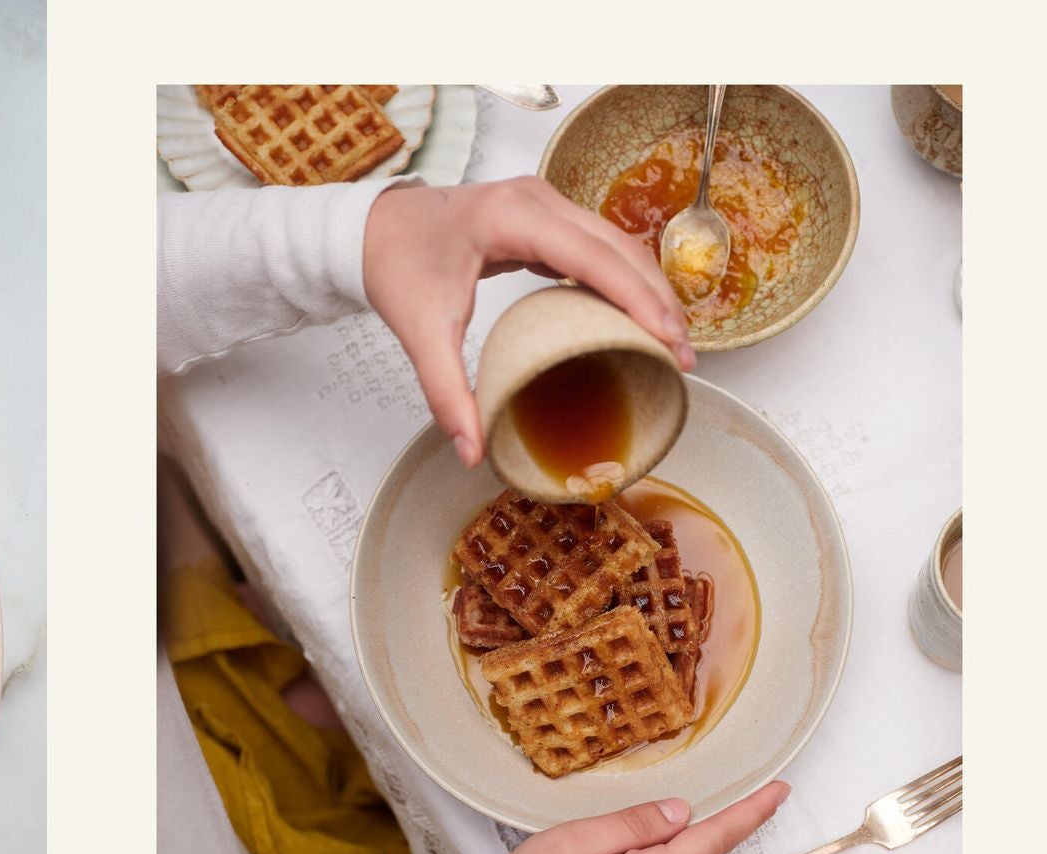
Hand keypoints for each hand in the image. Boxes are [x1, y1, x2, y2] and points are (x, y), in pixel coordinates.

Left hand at [360, 177, 696, 467]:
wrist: (374, 228)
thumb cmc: (396, 267)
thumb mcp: (419, 332)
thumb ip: (445, 391)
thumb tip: (471, 451)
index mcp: (510, 217)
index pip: (593, 256)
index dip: (638, 298)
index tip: (670, 340)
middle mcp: (537, 199)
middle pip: (618, 247)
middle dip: (657, 299)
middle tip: (683, 356)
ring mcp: (544, 202)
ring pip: (616, 242)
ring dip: (648, 288)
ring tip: (672, 342)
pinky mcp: (545, 216)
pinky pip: (598, 245)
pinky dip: (624, 278)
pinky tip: (638, 317)